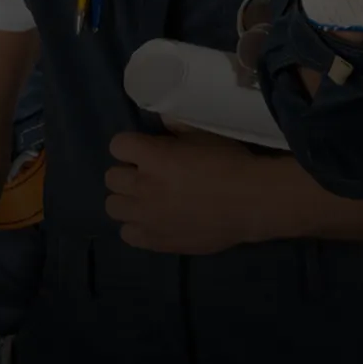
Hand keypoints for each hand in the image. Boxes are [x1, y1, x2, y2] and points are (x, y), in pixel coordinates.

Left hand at [105, 128, 281, 254]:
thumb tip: (163, 122)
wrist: (251, 202)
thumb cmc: (231, 163)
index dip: (130, 147)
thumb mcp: (205, 135)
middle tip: (148, 176)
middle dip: (127, 174)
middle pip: (111, 178)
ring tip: (147, 201)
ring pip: (113, 207)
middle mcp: (143, 186)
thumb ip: (178, 129)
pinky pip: (127, 235)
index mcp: (152, 156)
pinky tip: (154, 223)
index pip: (117, 145)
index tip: (145, 150)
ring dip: (127, 201)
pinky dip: (136, 228)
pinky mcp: (156, 241)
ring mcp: (146, 217)